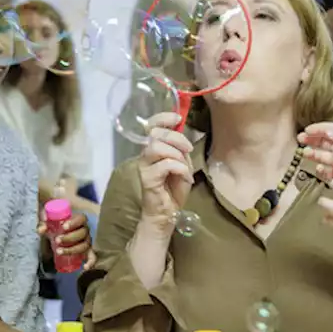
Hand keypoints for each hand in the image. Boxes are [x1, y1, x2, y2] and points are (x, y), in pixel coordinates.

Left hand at [38, 212, 96, 270]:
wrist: (58, 233)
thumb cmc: (55, 225)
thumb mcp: (48, 223)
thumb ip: (43, 224)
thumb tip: (42, 229)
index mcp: (78, 220)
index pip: (81, 219)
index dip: (74, 222)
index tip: (63, 226)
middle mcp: (85, 230)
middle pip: (82, 233)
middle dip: (70, 238)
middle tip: (57, 240)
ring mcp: (87, 241)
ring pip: (84, 246)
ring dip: (72, 249)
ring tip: (59, 251)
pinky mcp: (87, 251)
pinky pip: (92, 257)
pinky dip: (91, 262)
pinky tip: (85, 267)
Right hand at [138, 113, 193, 227]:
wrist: (166, 213)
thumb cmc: (174, 189)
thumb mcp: (182, 164)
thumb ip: (181, 150)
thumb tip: (183, 134)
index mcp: (154, 148)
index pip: (152, 126)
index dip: (163, 118)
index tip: (177, 118)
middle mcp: (145, 155)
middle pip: (156, 134)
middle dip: (176, 138)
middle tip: (188, 149)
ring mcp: (144, 166)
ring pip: (158, 147)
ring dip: (177, 154)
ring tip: (186, 167)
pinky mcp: (147, 179)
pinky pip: (165, 165)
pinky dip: (180, 169)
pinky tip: (186, 178)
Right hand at [298, 122, 332, 179]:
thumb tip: (325, 131)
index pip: (327, 131)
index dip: (316, 130)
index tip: (306, 130)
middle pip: (321, 143)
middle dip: (310, 141)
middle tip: (301, 140)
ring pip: (321, 157)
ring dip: (312, 155)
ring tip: (306, 153)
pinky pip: (325, 173)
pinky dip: (320, 171)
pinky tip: (319, 169)